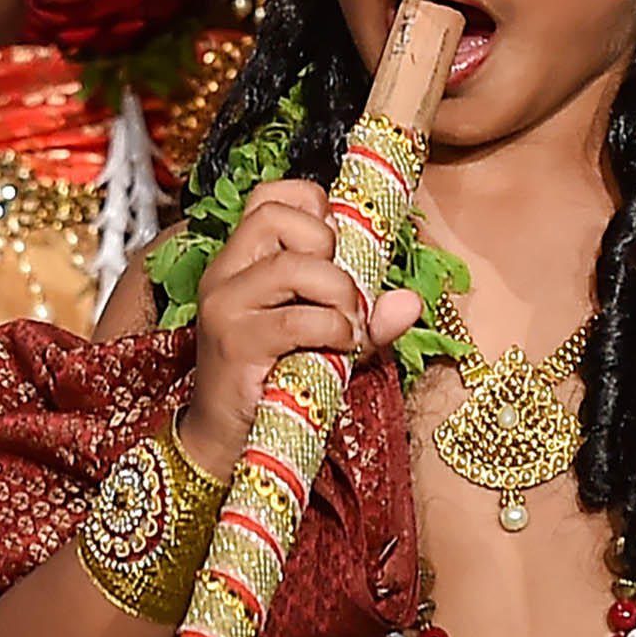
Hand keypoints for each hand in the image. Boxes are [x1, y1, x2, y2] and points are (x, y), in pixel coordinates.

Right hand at [182, 181, 417, 460]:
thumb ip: (365, 312)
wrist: (227, 440)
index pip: (270, 196)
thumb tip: (410, 302)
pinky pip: (298, 319)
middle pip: (279, 217)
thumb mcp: (325, 336)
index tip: (337, 247)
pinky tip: (341, 346)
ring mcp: (225, 306)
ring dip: (339, 292)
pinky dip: (334, 328)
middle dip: (330, 246)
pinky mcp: (235, 343)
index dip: (314, 208)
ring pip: (292, 264)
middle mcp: (225, 274)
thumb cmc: (276, 380)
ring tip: (348, 323)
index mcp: (240, 260)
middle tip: (344, 291)